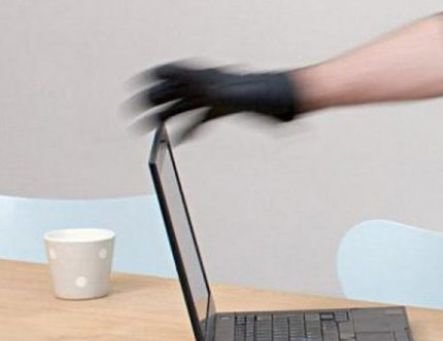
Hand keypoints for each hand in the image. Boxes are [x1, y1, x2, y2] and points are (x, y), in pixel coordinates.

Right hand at [133, 62, 297, 140]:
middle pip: (172, 91)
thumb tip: (204, 94)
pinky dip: (189, 128)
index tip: (135, 89)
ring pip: (182, 105)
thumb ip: (221, 95)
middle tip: (132, 114)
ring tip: (148, 128)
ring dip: (164, 116)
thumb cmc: (268, 94)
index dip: (152, 81)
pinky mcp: (224, 109)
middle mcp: (208, 86)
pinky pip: (200, 118)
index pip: (172, 74)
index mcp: (208, 80)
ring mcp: (215, 97)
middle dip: (151, 102)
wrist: (288, 96)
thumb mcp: (242, 96)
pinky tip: (180, 141)